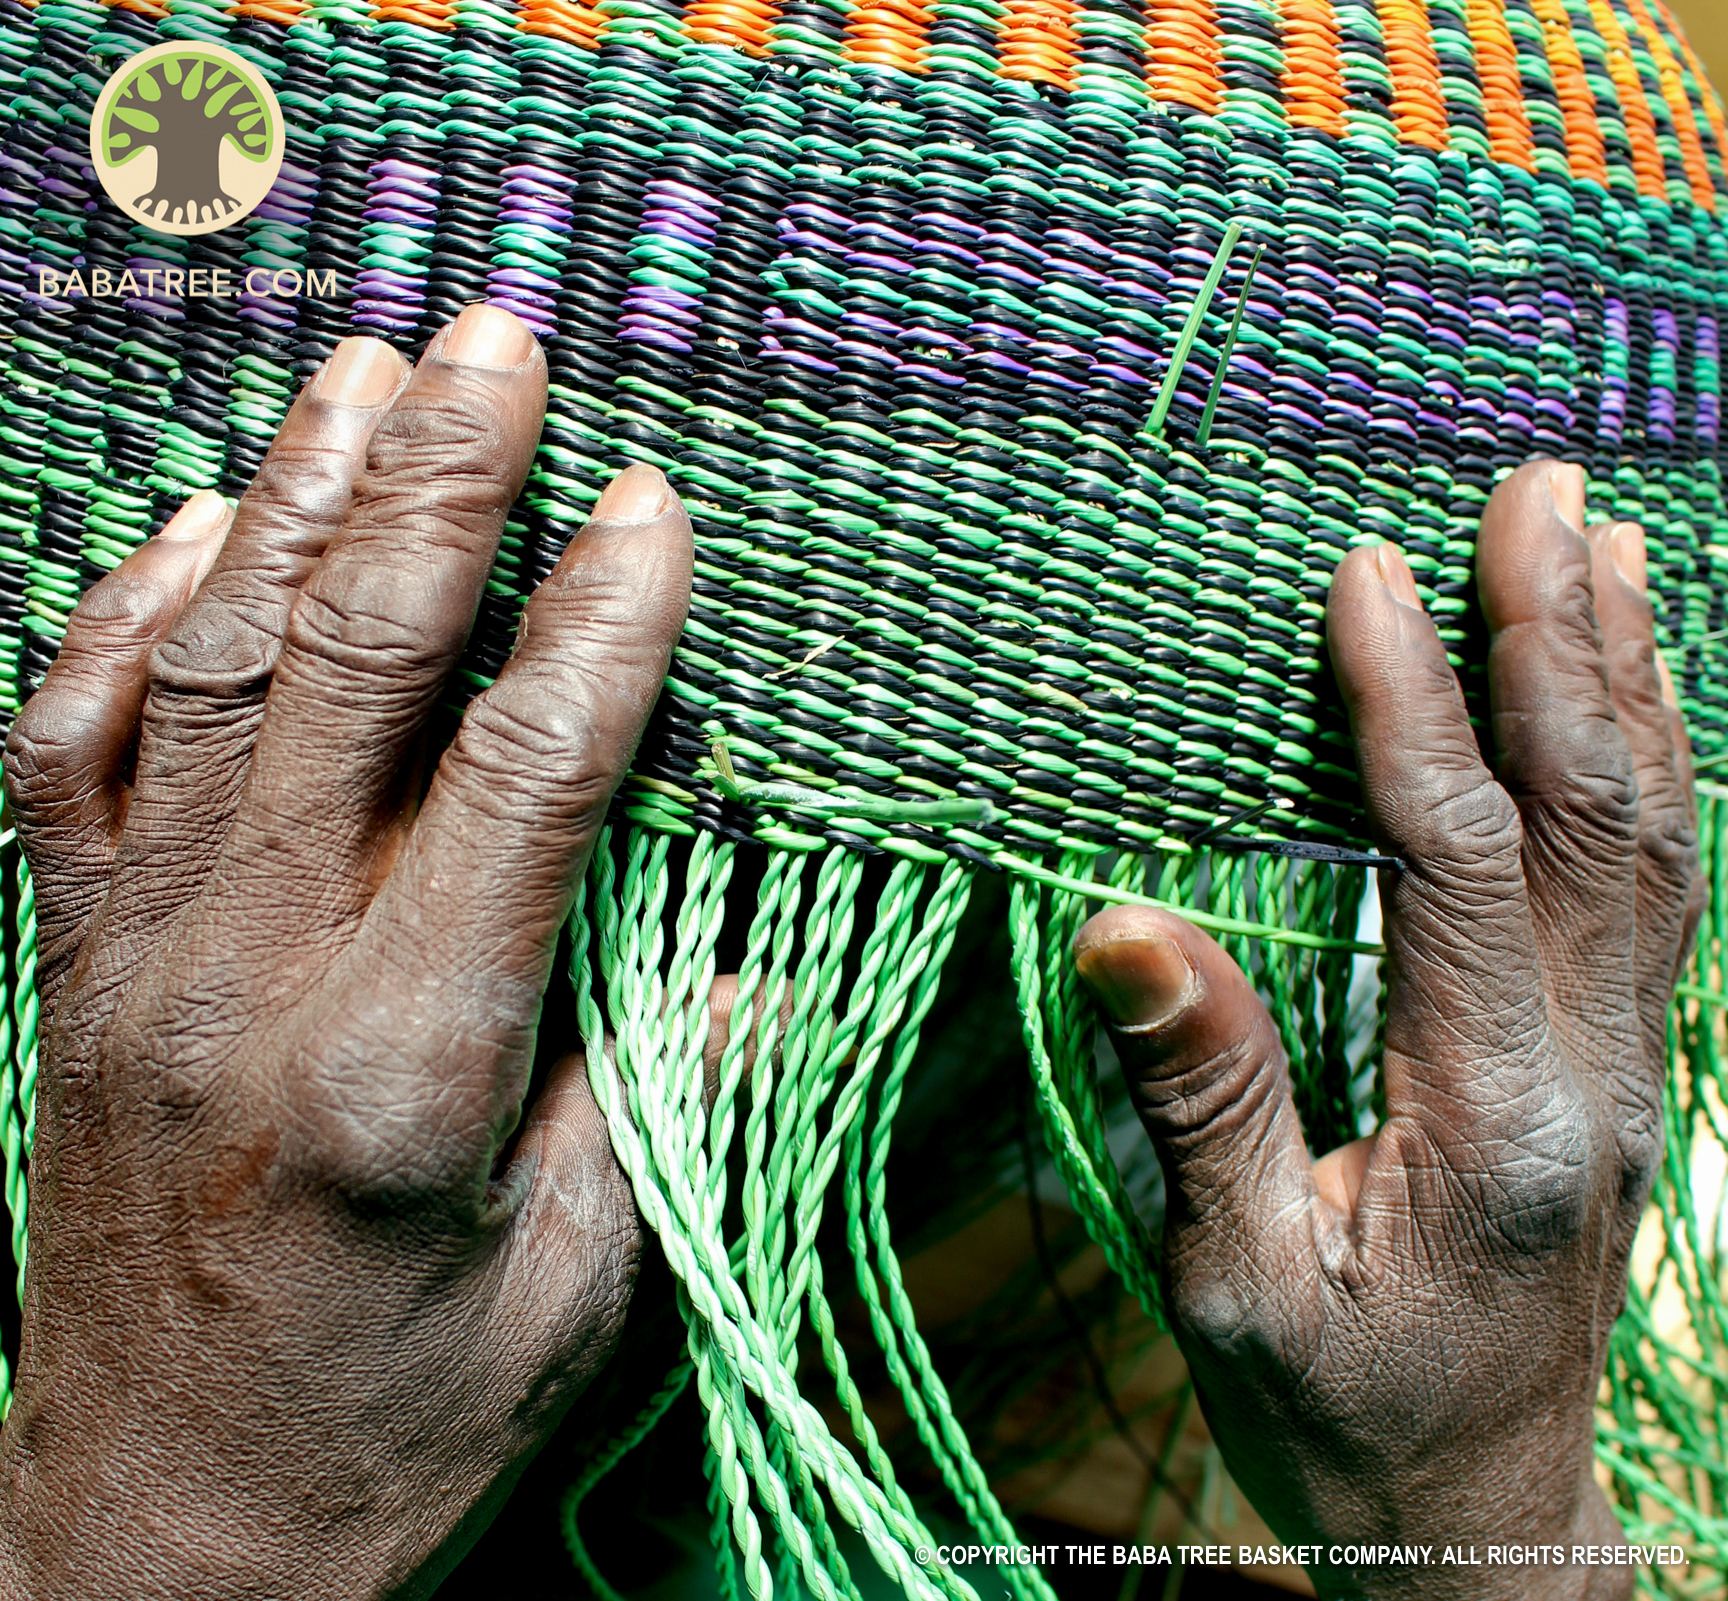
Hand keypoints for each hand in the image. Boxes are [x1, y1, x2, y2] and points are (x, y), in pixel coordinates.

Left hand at [0, 306, 692, 1597]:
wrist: (144, 1541)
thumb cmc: (385, 1434)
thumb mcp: (574, 1296)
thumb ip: (657, 1095)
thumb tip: (755, 946)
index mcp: (404, 1071)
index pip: (517, 792)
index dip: (596, 635)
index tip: (653, 510)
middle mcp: (246, 983)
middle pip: (344, 678)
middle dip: (433, 489)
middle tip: (498, 340)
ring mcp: (131, 961)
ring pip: (204, 674)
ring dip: (288, 502)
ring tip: (361, 370)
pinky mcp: (67, 967)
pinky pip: (62, 749)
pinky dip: (119, 616)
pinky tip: (184, 520)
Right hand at [1075, 461, 1699, 1599]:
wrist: (1484, 1523)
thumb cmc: (1343, 1417)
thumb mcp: (1237, 1284)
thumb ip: (1202, 1103)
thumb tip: (1127, 928)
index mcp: (1489, 1120)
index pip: (1449, 865)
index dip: (1406, 710)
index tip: (1364, 577)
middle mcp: (1592, 1076)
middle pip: (1595, 821)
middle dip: (1560, 640)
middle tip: (1533, 491)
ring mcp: (1632, 1071)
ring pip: (1655, 842)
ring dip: (1628, 680)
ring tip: (1603, 540)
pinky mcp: (1628, 1073)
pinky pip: (1661, 890)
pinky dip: (1653, 766)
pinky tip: (1631, 692)